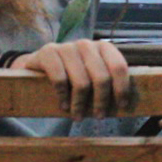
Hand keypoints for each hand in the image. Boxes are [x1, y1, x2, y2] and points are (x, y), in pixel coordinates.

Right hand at [11, 39, 133, 119]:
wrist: (38, 65)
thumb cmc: (71, 73)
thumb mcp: (91, 74)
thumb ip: (106, 81)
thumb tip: (123, 105)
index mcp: (103, 47)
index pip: (119, 66)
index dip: (122, 88)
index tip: (121, 106)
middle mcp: (86, 44)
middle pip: (101, 77)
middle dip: (101, 101)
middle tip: (99, 117)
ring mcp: (66, 47)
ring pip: (81, 81)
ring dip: (80, 104)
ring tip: (78, 116)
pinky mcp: (48, 52)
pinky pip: (59, 79)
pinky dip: (63, 96)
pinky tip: (63, 106)